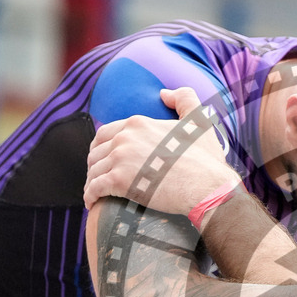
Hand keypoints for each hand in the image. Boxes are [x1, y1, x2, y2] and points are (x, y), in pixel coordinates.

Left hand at [84, 87, 241, 214]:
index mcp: (138, 124)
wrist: (206, 186)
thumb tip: (163, 93)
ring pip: (93, 171)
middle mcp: (124, 138)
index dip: (101, 147)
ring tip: (96, 193)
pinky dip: (90, 196)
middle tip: (99, 178)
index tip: (104, 159)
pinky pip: (94, 188)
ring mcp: (120, 159)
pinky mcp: (119, 182)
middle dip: (94, 165)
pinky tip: (92, 203)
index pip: (106, 133)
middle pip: (96, 152)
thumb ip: (184, 99)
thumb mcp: (198, 121)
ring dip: (92, 182)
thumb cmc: (205, 159)